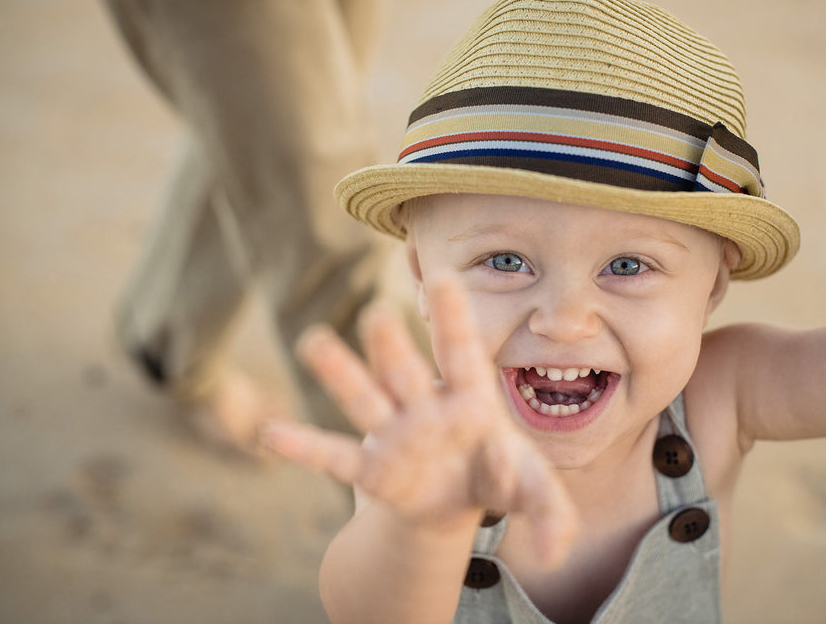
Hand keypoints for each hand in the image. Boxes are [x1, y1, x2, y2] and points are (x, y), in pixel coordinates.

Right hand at [261, 274, 577, 565]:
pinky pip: (335, 456)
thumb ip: (549, 510)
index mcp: (470, 397)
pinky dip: (303, 447)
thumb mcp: (532, 489)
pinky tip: (271, 434)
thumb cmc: (496, 476)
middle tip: (377, 312)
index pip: (462, 351)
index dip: (453, 318)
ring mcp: (394, 434)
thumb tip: (554, 548)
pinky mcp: (371, 470)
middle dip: (392, 346)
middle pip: (406, 371)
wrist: (454, 503)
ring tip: (313, 341)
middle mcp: (426, 406)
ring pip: (364, 398)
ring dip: (341, 374)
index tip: (442, 278)